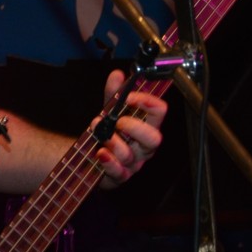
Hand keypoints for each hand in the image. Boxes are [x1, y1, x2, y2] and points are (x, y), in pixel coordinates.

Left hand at [95, 69, 166, 188]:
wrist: (91, 156)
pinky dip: (108, 162)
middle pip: (154, 138)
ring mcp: (134, 163)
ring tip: (100, 134)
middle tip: (118, 121)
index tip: (129, 96)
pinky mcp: (120, 176)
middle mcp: (144, 146)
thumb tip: (118, 75)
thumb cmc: (108, 132)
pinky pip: (119, 172)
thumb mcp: (109, 110)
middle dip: (135, 127)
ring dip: (113, 141)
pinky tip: (100, 153)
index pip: (159, 111)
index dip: (147, 101)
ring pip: (130, 155)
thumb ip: (113, 94)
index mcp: (147, 126)